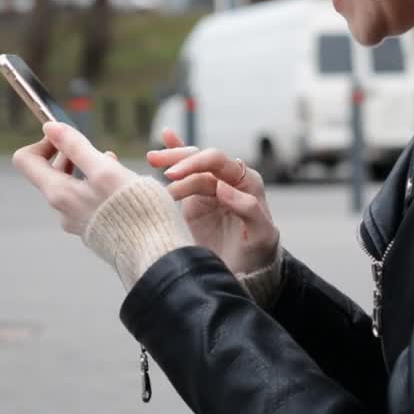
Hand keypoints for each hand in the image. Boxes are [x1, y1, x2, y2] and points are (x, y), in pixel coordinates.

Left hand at [13, 122, 136, 236]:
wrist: (155, 252)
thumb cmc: (133, 209)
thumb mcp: (104, 170)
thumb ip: (76, 147)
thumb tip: (50, 127)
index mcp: (59, 193)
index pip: (26, 160)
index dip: (44, 142)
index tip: (68, 135)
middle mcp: (62, 209)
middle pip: (50, 170)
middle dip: (72, 153)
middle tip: (99, 151)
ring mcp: (78, 220)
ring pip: (72, 183)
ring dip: (89, 167)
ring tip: (115, 166)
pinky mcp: (94, 227)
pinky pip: (87, 198)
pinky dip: (99, 184)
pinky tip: (122, 185)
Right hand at [146, 128, 278, 274]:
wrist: (247, 276)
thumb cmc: (259, 254)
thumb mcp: (261, 235)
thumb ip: (247, 208)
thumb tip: (222, 186)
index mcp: (247, 182)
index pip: (218, 162)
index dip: (196, 164)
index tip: (174, 177)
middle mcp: (229, 180)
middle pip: (202, 159)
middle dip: (181, 161)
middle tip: (161, 170)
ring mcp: (212, 189)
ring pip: (191, 166)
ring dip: (172, 160)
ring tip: (152, 158)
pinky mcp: (198, 200)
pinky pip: (186, 174)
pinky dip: (176, 154)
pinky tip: (166, 137)